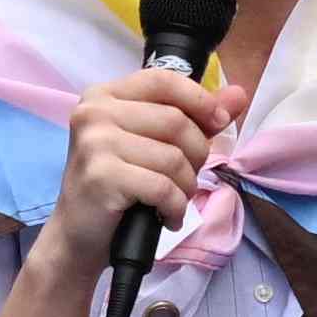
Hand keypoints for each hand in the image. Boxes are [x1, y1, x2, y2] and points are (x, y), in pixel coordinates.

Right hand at [34, 66, 235, 283]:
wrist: (78, 236)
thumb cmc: (116, 188)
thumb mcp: (152, 144)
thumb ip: (194, 116)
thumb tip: (238, 94)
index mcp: (104, 95)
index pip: (164, 80)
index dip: (200, 100)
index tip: (218, 124)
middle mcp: (94, 112)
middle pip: (175, 121)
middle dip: (196, 155)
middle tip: (185, 179)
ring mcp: (95, 143)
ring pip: (173, 158)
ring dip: (186, 187)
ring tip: (173, 201)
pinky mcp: (101, 176)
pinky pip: (163, 187)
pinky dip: (175, 208)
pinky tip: (167, 217)